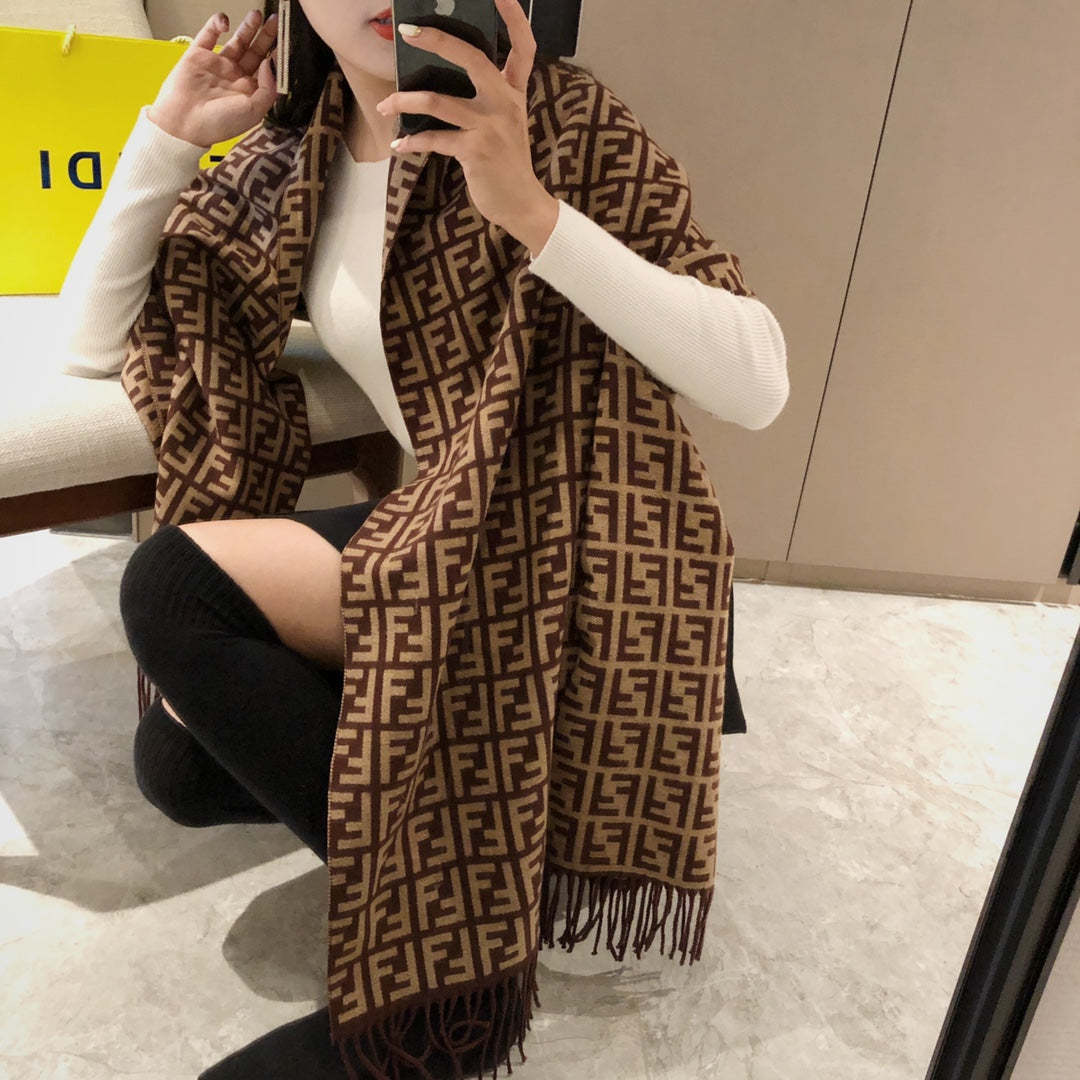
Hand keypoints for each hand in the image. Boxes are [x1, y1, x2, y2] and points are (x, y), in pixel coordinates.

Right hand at [149, 9, 279, 150]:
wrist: (184, 123)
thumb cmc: (218, 124)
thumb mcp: (253, 111)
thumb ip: (267, 88)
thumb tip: (270, 63)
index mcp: (249, 92)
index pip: (267, 69)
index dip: (277, 55)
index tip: (286, 40)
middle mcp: (235, 77)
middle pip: (255, 52)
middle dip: (266, 35)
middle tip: (275, 20)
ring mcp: (217, 65)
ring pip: (236, 41)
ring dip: (247, 27)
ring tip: (257, 14)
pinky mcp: (198, 55)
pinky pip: (208, 34)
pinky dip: (216, 24)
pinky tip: (226, 21)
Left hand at [374, 0, 556, 248]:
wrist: (520, 203)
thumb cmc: (506, 162)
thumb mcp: (505, 124)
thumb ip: (486, 99)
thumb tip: (440, 81)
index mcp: (514, 92)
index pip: (523, 46)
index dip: (513, 16)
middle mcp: (505, 103)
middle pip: (472, 58)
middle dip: (437, 40)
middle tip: (408, 31)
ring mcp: (490, 126)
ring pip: (439, 100)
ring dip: (404, 102)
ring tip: (384, 106)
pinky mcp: (475, 151)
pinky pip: (434, 139)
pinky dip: (412, 142)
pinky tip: (399, 147)